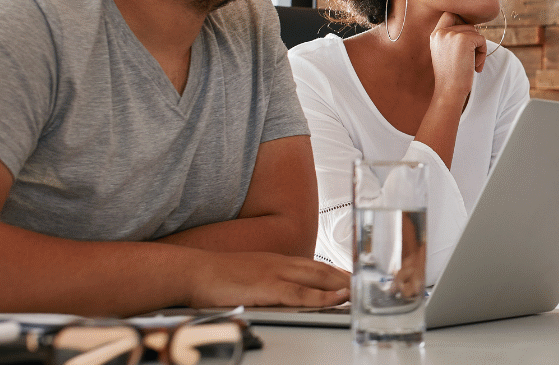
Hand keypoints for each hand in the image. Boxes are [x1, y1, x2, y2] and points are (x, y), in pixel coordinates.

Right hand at [188, 252, 348, 308]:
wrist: (194, 272)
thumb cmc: (216, 277)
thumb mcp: (248, 275)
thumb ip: (267, 282)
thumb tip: (278, 294)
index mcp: (275, 261)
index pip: (312, 265)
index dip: (335, 272)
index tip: (350, 278)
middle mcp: (280, 263)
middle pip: (321, 269)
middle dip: (344, 276)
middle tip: (365, 283)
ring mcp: (275, 274)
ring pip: (317, 278)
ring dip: (340, 284)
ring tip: (359, 290)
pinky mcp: (267, 286)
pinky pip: (300, 292)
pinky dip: (322, 295)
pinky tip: (336, 298)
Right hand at [428, 13, 487, 102]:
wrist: (449, 90)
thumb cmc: (450, 76)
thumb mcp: (445, 53)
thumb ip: (453, 38)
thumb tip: (473, 26)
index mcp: (435, 34)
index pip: (450, 14)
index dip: (462, 24)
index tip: (466, 43)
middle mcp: (441, 32)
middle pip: (467, 25)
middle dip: (473, 41)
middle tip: (471, 59)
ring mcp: (452, 34)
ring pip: (476, 32)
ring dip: (479, 48)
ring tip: (472, 64)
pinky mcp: (464, 39)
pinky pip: (482, 40)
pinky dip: (483, 53)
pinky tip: (476, 66)